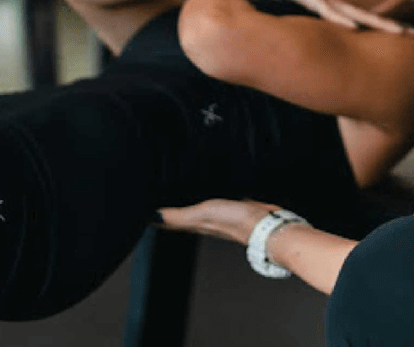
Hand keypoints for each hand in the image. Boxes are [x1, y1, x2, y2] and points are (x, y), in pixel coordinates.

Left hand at [156, 199, 276, 244]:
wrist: (267, 224)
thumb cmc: (236, 223)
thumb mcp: (201, 215)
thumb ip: (178, 217)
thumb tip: (153, 218)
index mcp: (196, 224)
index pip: (171, 221)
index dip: (158, 215)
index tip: (146, 207)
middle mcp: (207, 220)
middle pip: (184, 215)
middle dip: (172, 208)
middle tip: (160, 199)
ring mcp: (223, 214)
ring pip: (202, 207)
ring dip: (192, 200)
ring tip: (181, 191)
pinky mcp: (237, 207)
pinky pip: (221, 200)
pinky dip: (214, 195)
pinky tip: (215, 189)